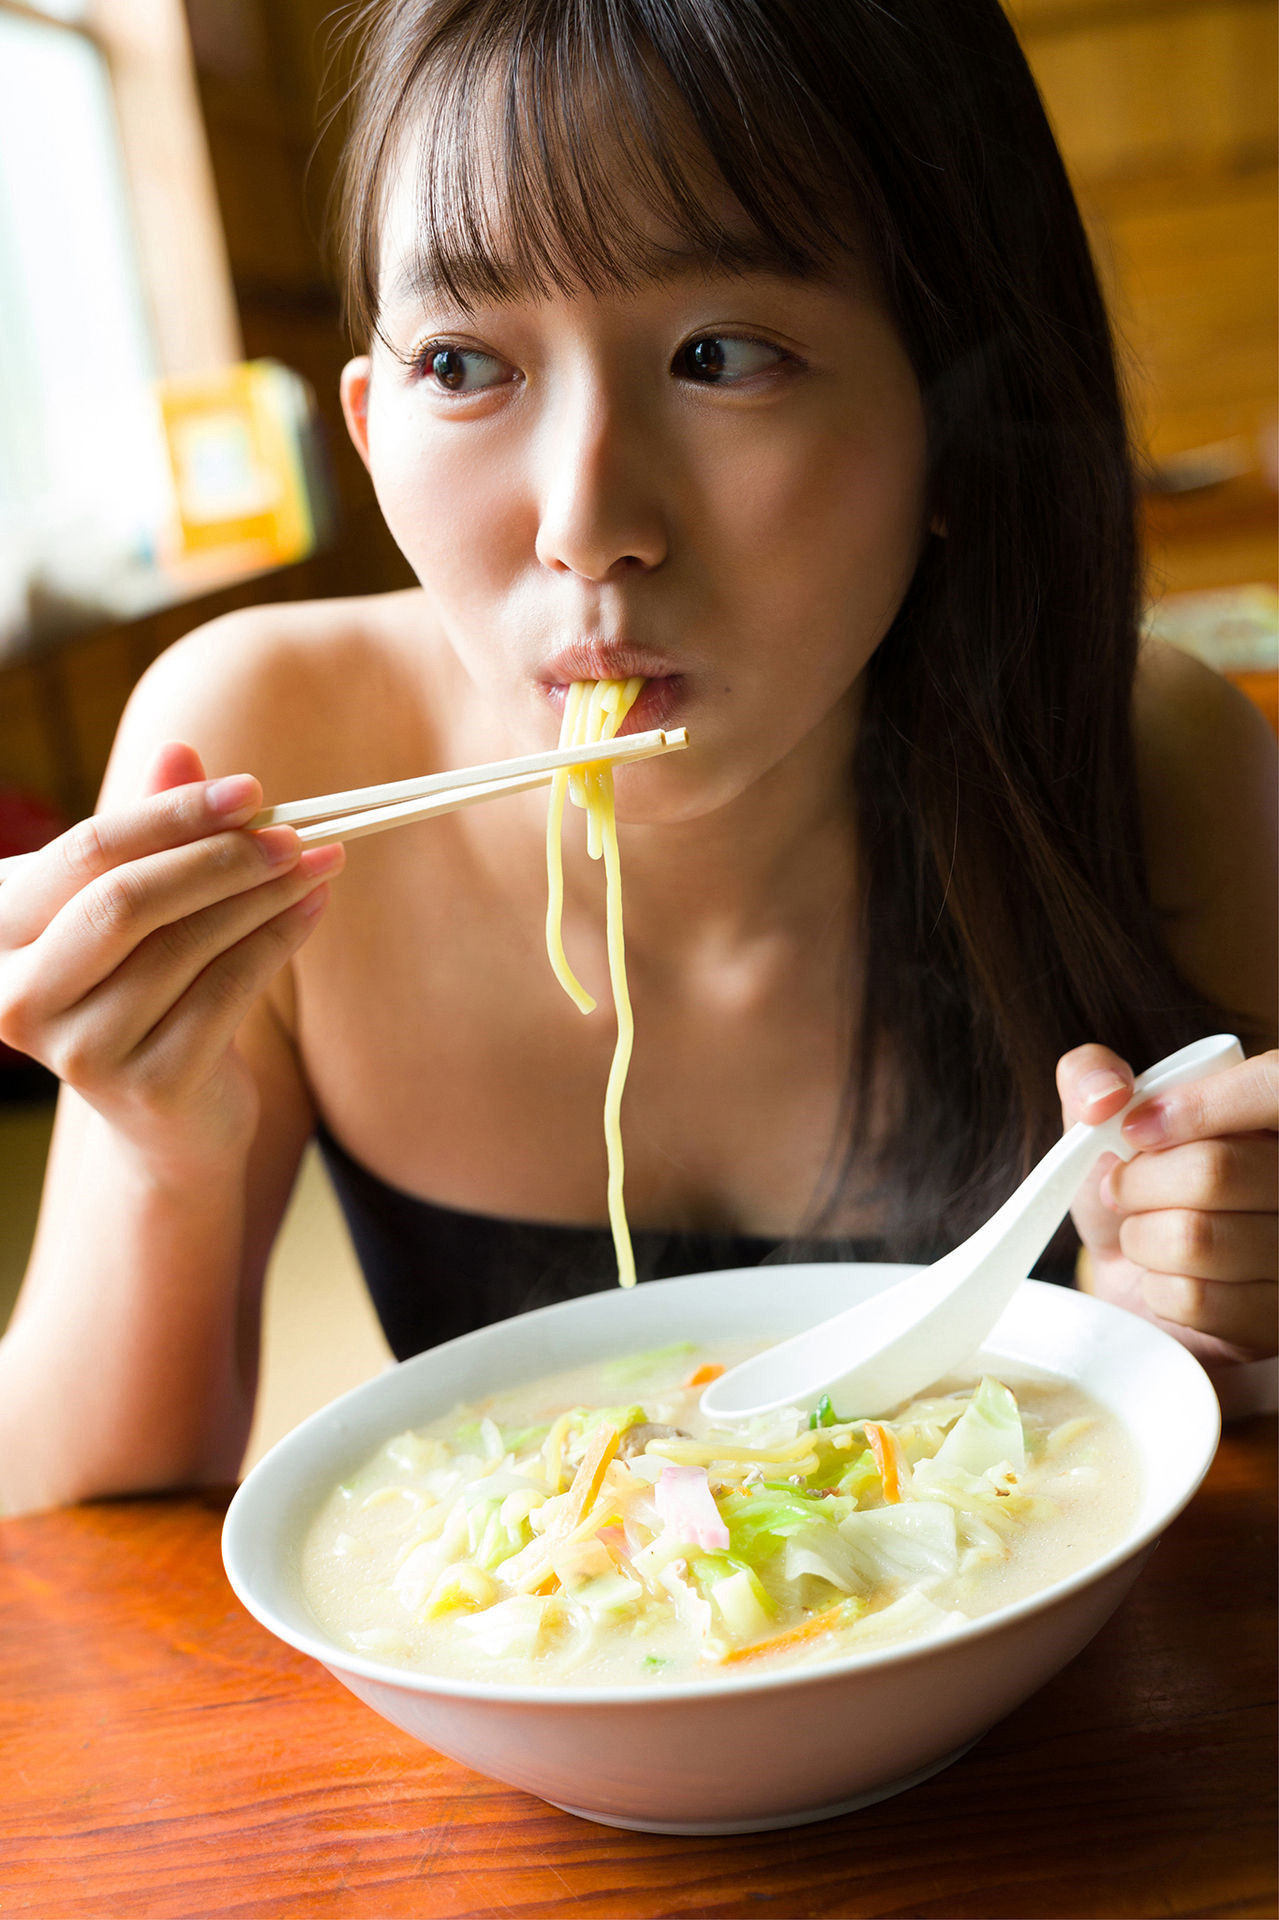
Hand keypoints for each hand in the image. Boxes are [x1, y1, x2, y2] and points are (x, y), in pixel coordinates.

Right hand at [0, 741, 342, 1174]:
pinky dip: (278, 942)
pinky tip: (313, 909)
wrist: (166, 1113)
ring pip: (186, 945)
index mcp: (0, 934)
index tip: (250, 788)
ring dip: (264, 896)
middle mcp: (19, 997)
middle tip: (294, 831)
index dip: (172, 814)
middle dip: (221, 857)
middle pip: (127, 900)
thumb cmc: (144, 986)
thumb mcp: (135, 906)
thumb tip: (179, 749)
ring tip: (319, 861)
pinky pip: (227, 992)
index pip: (87, 853)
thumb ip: (149, 835)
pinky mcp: (147, 1086)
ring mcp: (79, 1051)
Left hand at [1059, 1043, 1277, 1363]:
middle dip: (1138, 1184)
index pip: (1272, 1085)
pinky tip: (1168, 1279)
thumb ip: (1091, 1077)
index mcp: (1270, 1116)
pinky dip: (1156, 1288)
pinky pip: (1194, 1298)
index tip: (1134, 1131)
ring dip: (1141, 1238)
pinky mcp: (1273, 1321)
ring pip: (1196, 1238)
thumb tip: (1106, 1093)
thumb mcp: (1102, 1123)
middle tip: (1126, 1191)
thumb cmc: (1132, 1190)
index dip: (1198, 1106)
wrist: (1132, 1279)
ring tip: (1148, 1235)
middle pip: (1214, 1171)